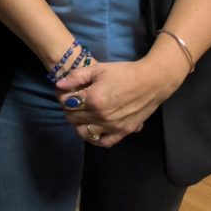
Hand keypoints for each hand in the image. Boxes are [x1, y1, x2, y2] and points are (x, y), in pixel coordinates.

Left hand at [55, 58, 182, 147]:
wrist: (151, 82)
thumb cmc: (124, 72)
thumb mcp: (98, 69)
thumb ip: (77, 77)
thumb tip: (59, 84)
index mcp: (93, 98)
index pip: (67, 103)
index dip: (63, 96)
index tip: (65, 91)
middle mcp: (101, 116)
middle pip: (73, 117)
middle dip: (69, 108)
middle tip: (72, 101)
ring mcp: (111, 126)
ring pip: (84, 131)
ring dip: (78, 123)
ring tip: (80, 113)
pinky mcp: (122, 132)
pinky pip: (102, 142)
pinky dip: (94, 138)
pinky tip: (92, 129)